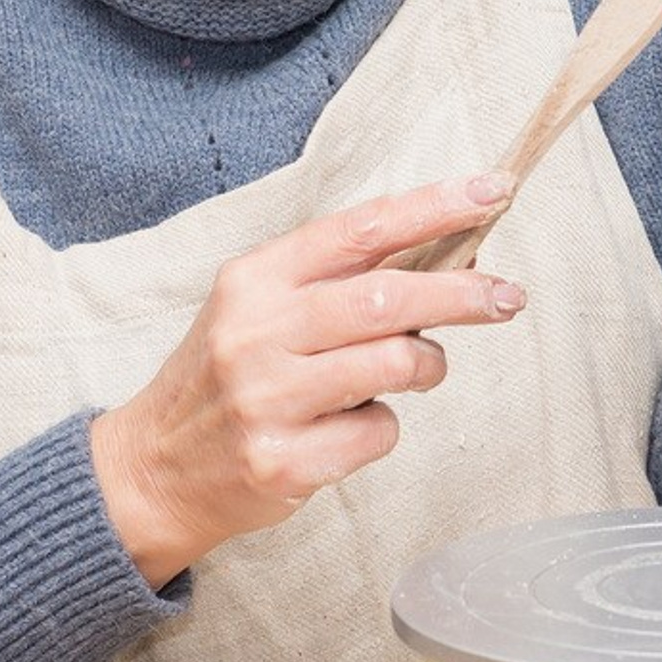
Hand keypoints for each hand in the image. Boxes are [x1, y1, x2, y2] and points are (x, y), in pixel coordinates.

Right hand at [91, 172, 529, 588]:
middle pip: (388, 298)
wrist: (152, 469)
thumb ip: (336, 280)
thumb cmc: (226, 376)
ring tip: (423, 370)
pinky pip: (377, 435)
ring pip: (393, 366)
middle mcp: (256, 331)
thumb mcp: (259, 307)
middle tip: (510, 296)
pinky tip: (351, 427)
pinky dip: (384, 429)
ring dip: (428, 367)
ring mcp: (267, 399)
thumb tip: (445, 252)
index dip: (435, 206)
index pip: (360, 229)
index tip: (493, 192)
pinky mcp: (282, 462)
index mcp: (255, 278)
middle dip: (463, 294)